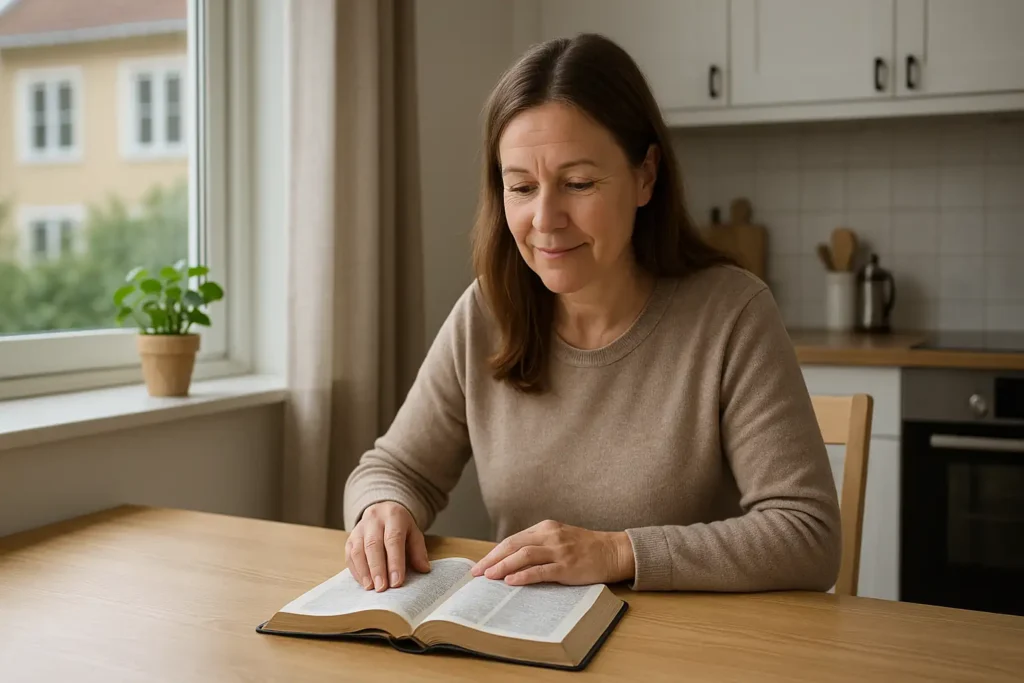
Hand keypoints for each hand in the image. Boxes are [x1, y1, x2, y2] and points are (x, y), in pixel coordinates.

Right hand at [345, 501, 429, 591]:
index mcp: (394, 516)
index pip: (393, 539)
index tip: (396, 582)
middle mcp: (374, 519)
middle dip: (377, 569)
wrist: (383, 510)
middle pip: (373, 545)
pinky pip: (349, 555)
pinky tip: (363, 582)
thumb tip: (424, 569)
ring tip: (371, 588)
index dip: (395, 562)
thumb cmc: (401, 526)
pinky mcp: (350, 537)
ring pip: (358, 550)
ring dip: (364, 571)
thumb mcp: (414, 533)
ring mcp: (360, 528)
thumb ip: (418, 551)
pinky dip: (356, 570)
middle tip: (381, 588)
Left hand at [469, 520, 634, 585]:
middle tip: (476, 573)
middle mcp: (550, 536)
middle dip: (492, 559)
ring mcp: (559, 550)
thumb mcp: (559, 539)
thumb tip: (511, 561)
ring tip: (489, 576)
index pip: (513, 540)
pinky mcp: (568, 566)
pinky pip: (541, 570)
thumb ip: (539, 545)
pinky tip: (511, 581)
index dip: (494, 552)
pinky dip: (524, 575)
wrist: (613, 551)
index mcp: (545, 528)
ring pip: (524, 556)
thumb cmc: (585, 548)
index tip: (480, 565)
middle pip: (513, 545)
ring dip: (503, 566)